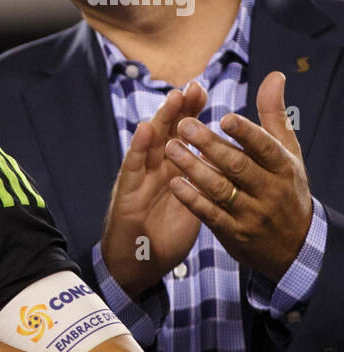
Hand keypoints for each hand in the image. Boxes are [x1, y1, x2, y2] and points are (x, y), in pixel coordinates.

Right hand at [102, 81, 206, 297]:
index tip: (203, 92)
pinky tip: (146, 129)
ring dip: (161, 119)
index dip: (191, 114)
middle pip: (167, 133)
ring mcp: (139, 179)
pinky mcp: (126, 193)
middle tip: (192, 86)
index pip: (181, 136)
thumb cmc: (162, 236)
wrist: (138, 265)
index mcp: (171, 171)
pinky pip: (133, 168)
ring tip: (174, 98)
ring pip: (150, 144)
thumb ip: (203, 182)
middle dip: (179, 109)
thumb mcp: (191, 206)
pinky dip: (138, 148)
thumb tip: (223, 164)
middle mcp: (154, 170)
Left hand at [164, 71, 311, 281]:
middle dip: (210, 146)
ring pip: (221, 189)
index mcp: (284, 167)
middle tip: (182, 125)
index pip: (266, 148)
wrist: (294, 245)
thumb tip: (274, 76)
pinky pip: (210, 214)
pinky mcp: (234, 233)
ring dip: (193, 168)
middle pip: (238, 166)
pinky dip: (192, 199)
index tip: (224, 117)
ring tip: (170, 148)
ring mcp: (251, 213)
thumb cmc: (286, 187)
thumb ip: (273, 115)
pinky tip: (174, 182)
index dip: (246, 133)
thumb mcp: (288, 153)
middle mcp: (269, 190)